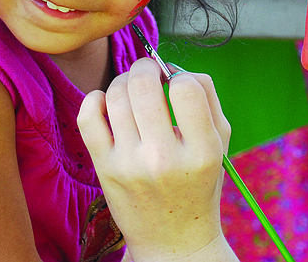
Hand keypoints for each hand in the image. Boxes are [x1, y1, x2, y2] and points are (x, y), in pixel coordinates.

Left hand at [77, 58, 236, 261]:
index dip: (181, 75)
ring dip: (124, 80)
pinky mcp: (105, 169)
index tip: (178, 84)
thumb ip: (207, 98)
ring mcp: (130, 165)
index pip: (186, 89)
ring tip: (133, 88)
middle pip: (144, 87)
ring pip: (115, 96)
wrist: (173, 240)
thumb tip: (174, 66)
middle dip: (146, 67)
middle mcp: (164, 159)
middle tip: (149, 71)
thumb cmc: (199, 183)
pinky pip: (88, 117)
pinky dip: (95, 98)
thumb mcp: (219, 143)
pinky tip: (107, 101)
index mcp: (202, 152)